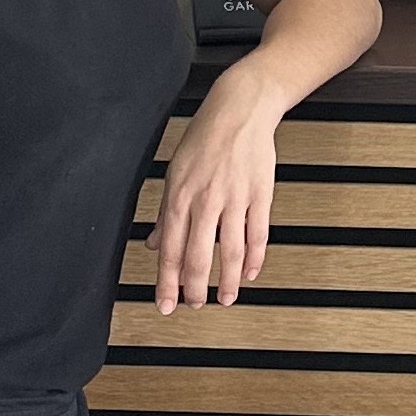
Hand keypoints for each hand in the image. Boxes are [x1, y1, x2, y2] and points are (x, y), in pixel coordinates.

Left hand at [150, 73, 278, 311]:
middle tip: (195, 305)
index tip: (165, 304)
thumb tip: (156, 244)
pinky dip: (255, 258)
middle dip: (195, 289)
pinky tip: (251, 272)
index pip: (171, 250)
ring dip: (229, 281)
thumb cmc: (205, 137)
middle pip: (199, 257)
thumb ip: (167, 214)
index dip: (167, 283)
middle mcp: (206, 201)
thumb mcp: (175, 173)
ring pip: (231, 251)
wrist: (240, 110)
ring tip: (227, 299)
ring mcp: (235, 199)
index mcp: (179, 197)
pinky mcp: (260, 195)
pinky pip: (258, 234)